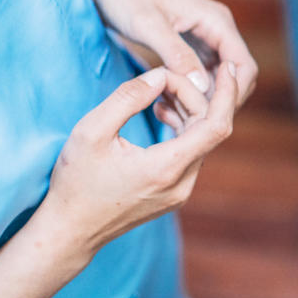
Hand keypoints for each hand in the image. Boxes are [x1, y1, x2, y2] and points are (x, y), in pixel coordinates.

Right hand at [41, 65, 237, 258]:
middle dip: (193, 95)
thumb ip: (127, 99)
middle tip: (165, 75)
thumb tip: (160, 75)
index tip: (227, 66)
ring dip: (188, 110)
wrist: (70, 231)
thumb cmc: (75, 183)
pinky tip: (161, 110)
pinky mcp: (175, 192)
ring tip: (161, 89)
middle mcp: (183, 182)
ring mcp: (182, 190)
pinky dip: (183, 128)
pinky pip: (191, 153)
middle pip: (208, 128)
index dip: (227, 93)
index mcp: (167, 168)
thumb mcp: (90, 132)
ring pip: (201, 140)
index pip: (217, 125)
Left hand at [89, 0, 257, 108]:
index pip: (244, 66)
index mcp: (216, 21)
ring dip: (203, 97)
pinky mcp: (191, 43)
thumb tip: (203, 87)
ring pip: (219, 77)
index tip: (209, 117)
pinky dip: (191, 89)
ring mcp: (205, 36)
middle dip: (219, 100)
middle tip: (191, 122)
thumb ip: (177, 55)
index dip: (233, 94)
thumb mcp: (148, 25)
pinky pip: (202, 73)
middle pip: (236, 75)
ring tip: (175, 114)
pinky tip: (168, 102)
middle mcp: (217, 28)